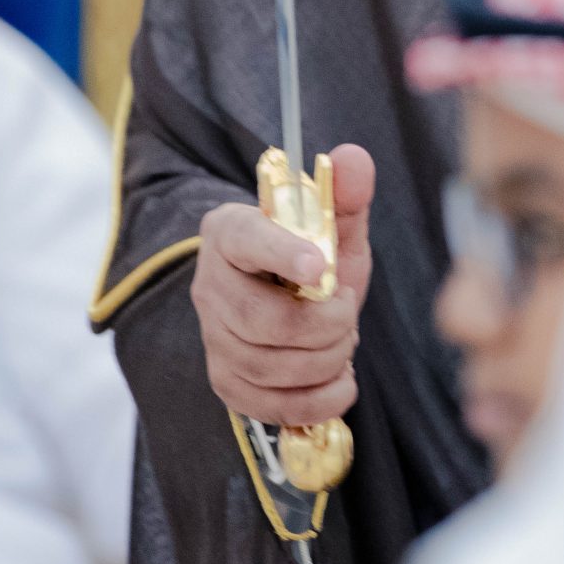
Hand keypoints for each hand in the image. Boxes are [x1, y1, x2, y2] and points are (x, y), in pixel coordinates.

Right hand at [192, 143, 374, 425]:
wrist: (292, 298)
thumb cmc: (314, 256)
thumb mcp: (333, 223)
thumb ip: (345, 192)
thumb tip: (353, 158)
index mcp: (230, 232)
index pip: (246, 240)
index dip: (282, 254)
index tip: (321, 266)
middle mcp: (210, 286)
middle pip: (264, 320)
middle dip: (326, 323)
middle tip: (348, 310)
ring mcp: (213, 338)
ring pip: (269, 365)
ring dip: (328, 358)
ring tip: (345, 338)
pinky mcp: (226, 382)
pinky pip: (269, 405)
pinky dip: (319, 399)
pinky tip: (340, 379)